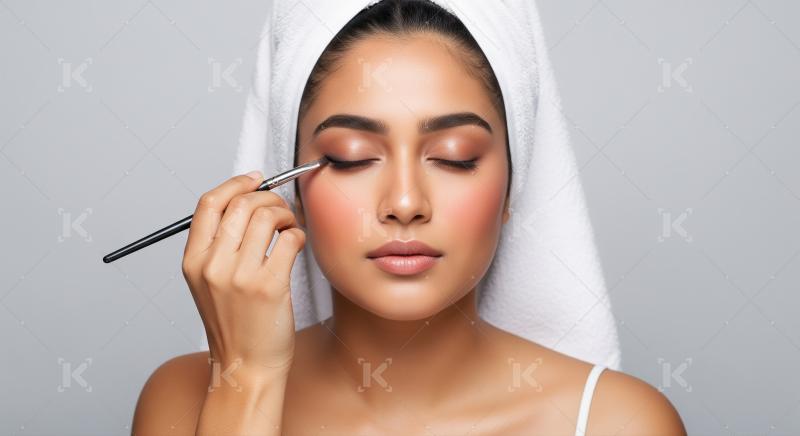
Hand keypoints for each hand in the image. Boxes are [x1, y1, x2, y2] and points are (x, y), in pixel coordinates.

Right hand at [181, 171, 304, 383]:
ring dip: (286, 215)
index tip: (256, 179)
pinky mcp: (269, 286)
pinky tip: (296, 246)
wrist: (245, 367)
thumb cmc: (234, 324)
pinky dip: (299, 235)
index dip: (235, 184)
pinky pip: (290, 240)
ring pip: (268, 217)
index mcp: (193, 261)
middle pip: (241, 204)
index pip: (208, 204)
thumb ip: (219, 245)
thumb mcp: (208, 283)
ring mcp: (240, 276)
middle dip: (268, 198)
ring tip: (290, 228)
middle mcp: (212, 266)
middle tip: (281, 209)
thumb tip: (246, 201)